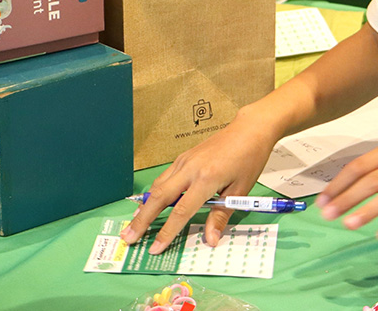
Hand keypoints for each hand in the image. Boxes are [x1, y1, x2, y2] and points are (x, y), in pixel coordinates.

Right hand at [120, 107, 279, 253]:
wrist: (249, 130)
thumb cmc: (249, 159)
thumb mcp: (240, 191)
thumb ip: (221, 216)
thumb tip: (211, 240)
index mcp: (207, 179)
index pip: (181, 211)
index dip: (167, 231)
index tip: (155, 248)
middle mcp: (191, 168)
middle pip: (159, 197)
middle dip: (142, 219)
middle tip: (128, 237)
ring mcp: (185, 160)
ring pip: (158, 185)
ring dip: (145, 206)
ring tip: (134, 224)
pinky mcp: (184, 157)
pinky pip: (164, 177)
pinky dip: (155, 192)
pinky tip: (151, 203)